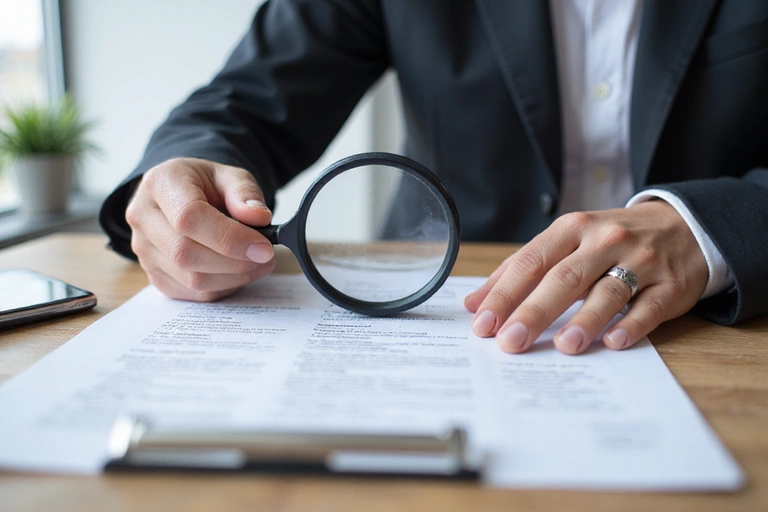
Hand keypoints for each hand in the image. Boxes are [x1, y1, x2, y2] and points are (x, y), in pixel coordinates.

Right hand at [126, 157, 275, 300]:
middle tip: (265, 256)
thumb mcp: (230, 176)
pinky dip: (222, 288)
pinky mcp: (154, 275)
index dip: (230, 237)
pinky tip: (239, 273)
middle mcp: (143, 218)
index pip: (190, 217)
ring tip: (257, 263)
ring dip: (233, 278)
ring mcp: (144, 250)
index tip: (263, 246)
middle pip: (186, 254)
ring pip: (190, 279)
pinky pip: (192, 293)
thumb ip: (245, 193)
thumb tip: (259, 218)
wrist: (183, 196)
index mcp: (160, 184)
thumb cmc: (206, 185)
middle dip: (234, 262)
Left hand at [464, 201, 708, 354]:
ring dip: (583, 319)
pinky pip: (649, 306)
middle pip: (563, 278)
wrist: (682, 225)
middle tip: (510, 341)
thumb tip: (475, 302)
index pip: (531, 261)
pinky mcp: (670, 285)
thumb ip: (522, 269)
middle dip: (533, 311)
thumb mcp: (567, 241)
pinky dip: (631, 324)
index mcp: (572, 229)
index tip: (483, 322)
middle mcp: (604, 241)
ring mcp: (640, 262)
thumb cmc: (610, 240)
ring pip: (607, 292)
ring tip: (563, 345)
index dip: (505, 293)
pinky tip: (613, 341)